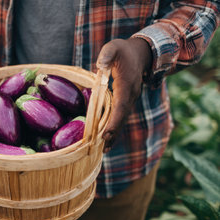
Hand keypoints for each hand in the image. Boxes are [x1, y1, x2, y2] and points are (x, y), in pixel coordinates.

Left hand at [96, 38, 151, 152]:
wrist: (141, 53)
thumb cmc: (123, 50)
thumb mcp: (114, 47)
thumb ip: (107, 54)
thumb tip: (100, 65)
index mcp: (126, 85)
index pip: (120, 106)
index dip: (113, 121)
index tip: (106, 134)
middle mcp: (131, 95)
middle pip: (122, 118)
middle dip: (113, 134)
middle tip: (102, 149)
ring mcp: (131, 99)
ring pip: (122, 119)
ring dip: (114, 134)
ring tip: (104, 150)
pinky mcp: (128, 100)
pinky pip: (121, 116)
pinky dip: (115, 127)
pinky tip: (108, 139)